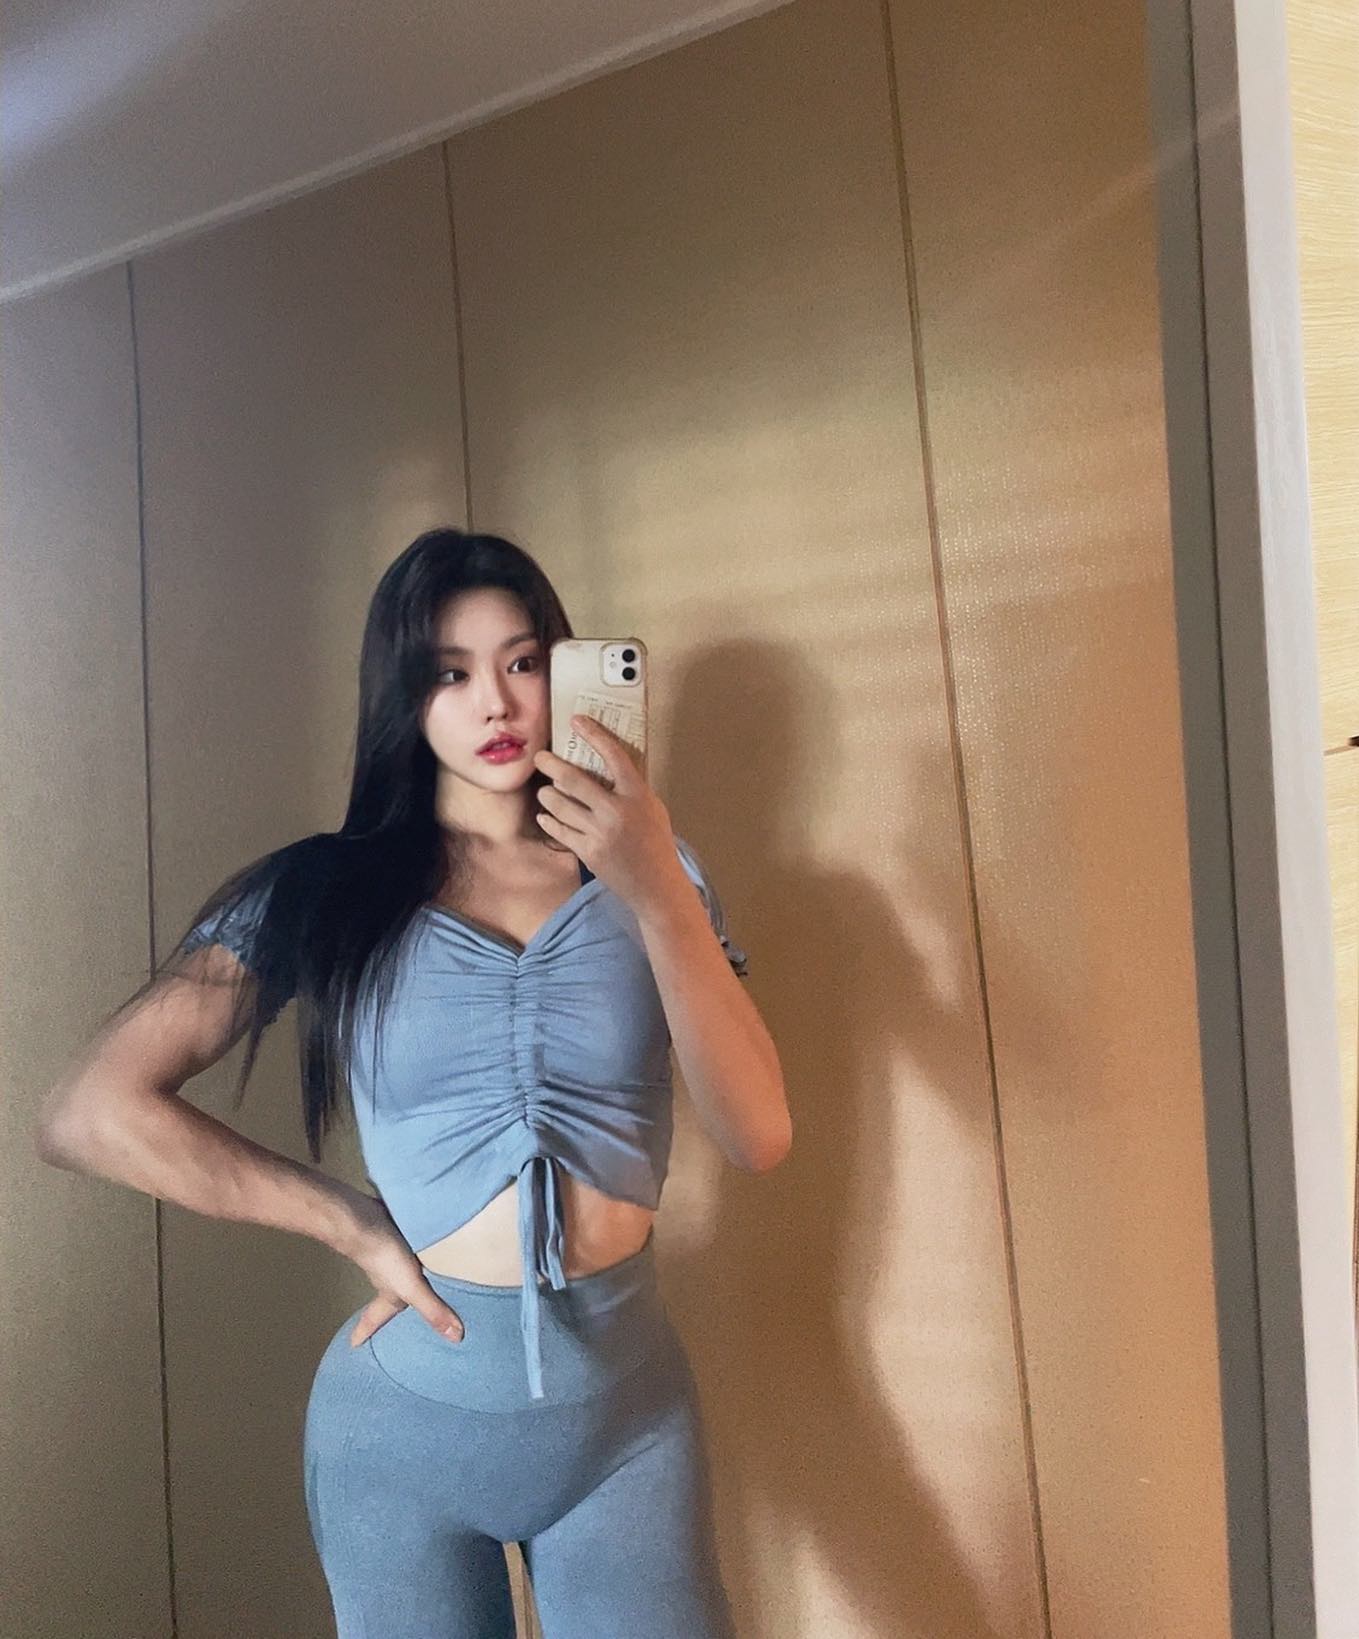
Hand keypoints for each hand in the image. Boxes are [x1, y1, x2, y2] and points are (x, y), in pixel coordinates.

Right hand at [338, 1191, 464, 1348]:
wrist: (367, 1219)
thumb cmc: (385, 1259)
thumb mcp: (411, 1288)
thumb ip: (433, 1309)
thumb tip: (456, 1338)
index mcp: (389, 1293)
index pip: (375, 1318)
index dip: (366, 1330)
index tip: (354, 1344)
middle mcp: (389, 1275)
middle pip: (392, 1293)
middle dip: (397, 1303)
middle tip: (403, 1313)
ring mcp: (393, 1253)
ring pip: (404, 1269)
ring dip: (412, 1273)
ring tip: (428, 1277)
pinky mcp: (400, 1234)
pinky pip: (412, 1246)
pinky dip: (421, 1248)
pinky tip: (434, 1242)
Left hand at [532, 716, 686, 916]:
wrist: (656, 886)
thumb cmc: (657, 843)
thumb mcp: (653, 809)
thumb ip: (632, 789)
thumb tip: (609, 766)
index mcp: (637, 795)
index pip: (614, 756)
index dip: (594, 735)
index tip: (577, 721)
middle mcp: (616, 811)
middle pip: (574, 780)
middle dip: (551, 765)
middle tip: (540, 757)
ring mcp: (599, 833)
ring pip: (560, 805)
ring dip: (547, 794)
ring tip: (544, 790)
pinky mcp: (588, 852)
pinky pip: (559, 830)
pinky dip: (549, 821)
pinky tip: (545, 815)